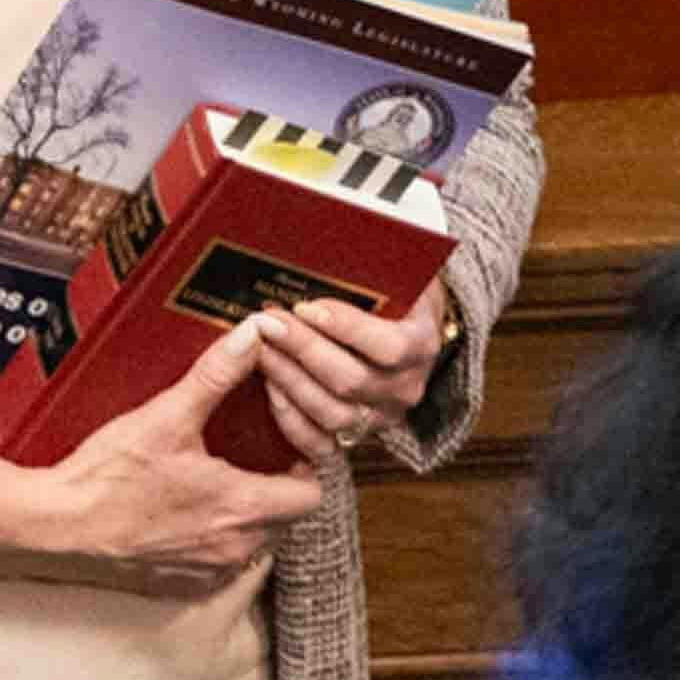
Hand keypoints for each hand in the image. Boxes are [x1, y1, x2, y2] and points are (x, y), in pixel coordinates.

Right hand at [0, 317, 325, 598]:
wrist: (57, 525)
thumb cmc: (108, 476)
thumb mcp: (165, 417)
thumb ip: (216, 375)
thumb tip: (252, 335)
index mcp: (242, 505)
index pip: (312, 494)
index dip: (304, 468)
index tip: (281, 449)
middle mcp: (236, 546)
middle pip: (286, 519)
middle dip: (276, 489)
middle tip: (249, 459)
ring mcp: (210, 571)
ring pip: (255, 543)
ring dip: (246, 517)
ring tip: (218, 485)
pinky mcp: (182, 584)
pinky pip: (221, 566)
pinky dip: (214, 541)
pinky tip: (185, 515)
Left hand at [251, 281, 447, 463]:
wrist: (402, 328)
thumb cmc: (391, 292)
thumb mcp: (395, 271)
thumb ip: (372, 262)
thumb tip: (333, 237)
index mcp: (421, 345)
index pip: (388, 346)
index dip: (347, 328)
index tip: (307, 306)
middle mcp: (404, 387)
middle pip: (351, 380)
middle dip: (303, 349)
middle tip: (267, 323)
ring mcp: (380, 417)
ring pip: (332, 413)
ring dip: (289, 380)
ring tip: (259, 350)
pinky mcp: (354, 436)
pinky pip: (319, 441)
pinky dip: (289, 416)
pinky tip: (266, 385)